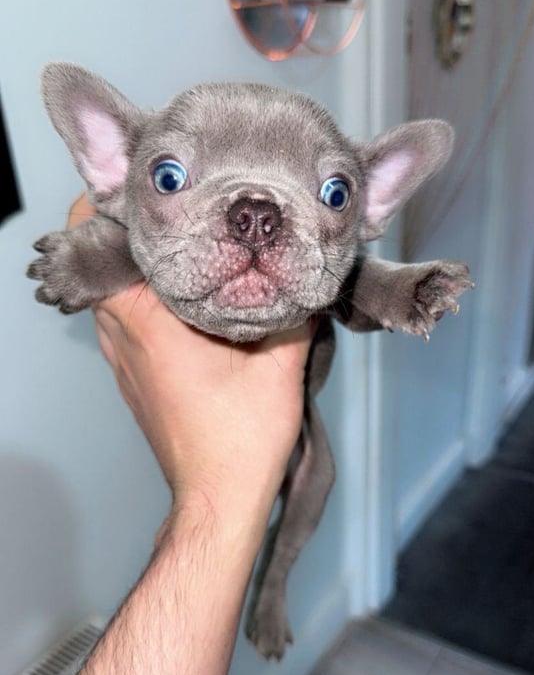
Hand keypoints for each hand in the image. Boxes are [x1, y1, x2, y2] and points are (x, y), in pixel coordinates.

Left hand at [67, 197, 312, 516]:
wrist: (218, 495)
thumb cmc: (240, 436)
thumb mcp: (280, 358)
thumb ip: (288, 303)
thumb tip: (298, 263)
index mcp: (143, 316)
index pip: (94, 234)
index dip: (114, 195)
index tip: (150, 179)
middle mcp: (119, 330)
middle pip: (100, 253)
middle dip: (133, 222)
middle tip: (180, 200)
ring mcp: (119, 353)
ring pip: (112, 286)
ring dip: (141, 261)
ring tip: (187, 239)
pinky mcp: (131, 371)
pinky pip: (125, 315)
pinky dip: (147, 293)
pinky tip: (190, 290)